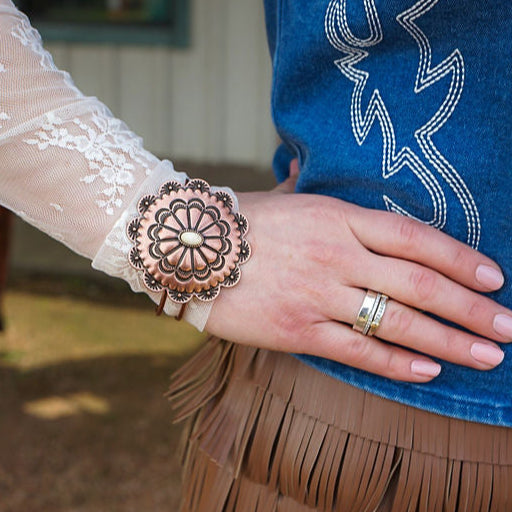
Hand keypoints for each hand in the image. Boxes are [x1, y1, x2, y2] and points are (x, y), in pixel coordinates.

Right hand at [206, 165, 509, 381]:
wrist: (184, 249)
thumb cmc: (240, 221)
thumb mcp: (283, 196)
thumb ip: (306, 184)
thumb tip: (301, 157)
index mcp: (337, 217)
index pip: (415, 237)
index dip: (460, 258)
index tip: (495, 278)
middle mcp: (336, 255)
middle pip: (419, 284)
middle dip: (471, 308)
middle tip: (508, 328)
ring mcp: (318, 294)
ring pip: (396, 322)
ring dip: (448, 341)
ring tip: (485, 357)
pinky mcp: (296, 330)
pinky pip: (356, 349)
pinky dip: (396, 363)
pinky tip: (428, 370)